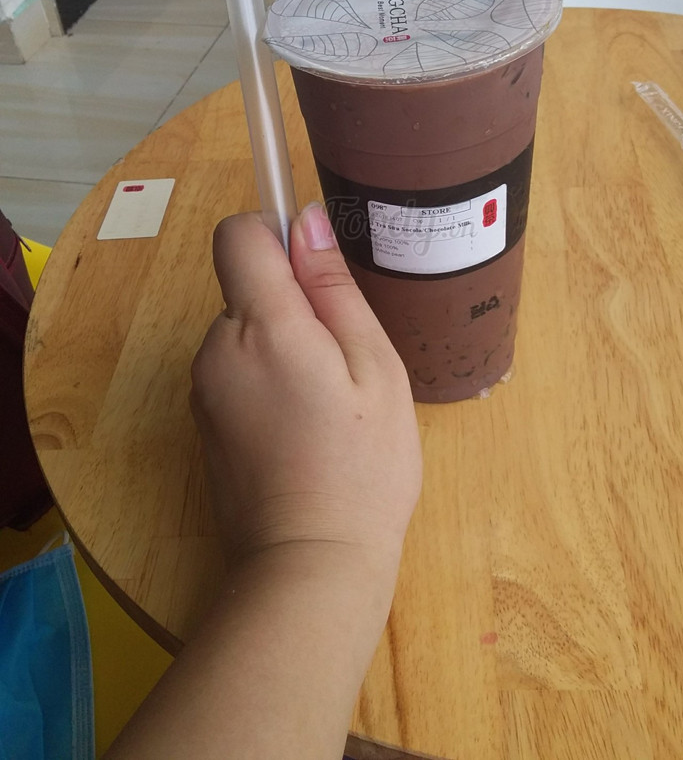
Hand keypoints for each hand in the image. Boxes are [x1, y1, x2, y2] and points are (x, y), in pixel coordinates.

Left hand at [190, 204, 421, 572]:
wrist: (309, 567)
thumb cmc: (362, 466)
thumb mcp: (374, 368)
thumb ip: (334, 290)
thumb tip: (304, 220)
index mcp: (261, 326)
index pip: (237, 235)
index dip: (276, 234)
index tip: (318, 272)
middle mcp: (216, 349)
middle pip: (246, 288)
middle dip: (293, 305)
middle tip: (345, 364)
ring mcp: (202, 390)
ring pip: (244, 332)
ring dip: (282, 346)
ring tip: (329, 404)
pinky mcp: (202, 424)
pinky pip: (235, 371)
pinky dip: (267, 380)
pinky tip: (303, 429)